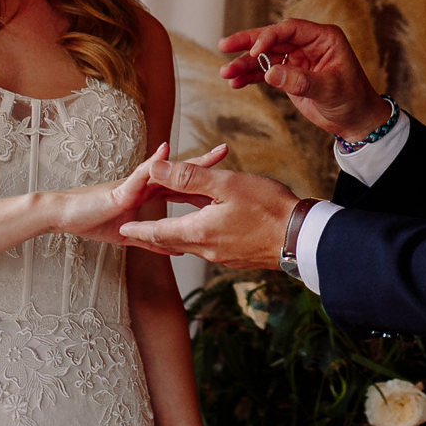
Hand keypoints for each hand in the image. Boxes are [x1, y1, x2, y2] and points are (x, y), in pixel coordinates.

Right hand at [50, 142, 227, 243]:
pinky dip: (152, 167)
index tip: (226, 174)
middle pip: (178, 173)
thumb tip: (177, 250)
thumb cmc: (93, 221)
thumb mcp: (129, 236)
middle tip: (225, 151)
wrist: (65, 216)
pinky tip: (164, 155)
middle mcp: (144, 186)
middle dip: (202, 164)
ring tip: (207, 155)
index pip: (181, 184)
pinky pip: (138, 178)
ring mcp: (132, 185)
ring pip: (163, 171)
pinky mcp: (119, 190)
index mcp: (148, 194)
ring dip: (186, 163)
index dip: (202, 179)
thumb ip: (153, 240)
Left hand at [117, 160, 299, 269]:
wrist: (302, 238)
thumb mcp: (225, 184)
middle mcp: (207, 249)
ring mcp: (224, 256)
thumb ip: (187, 177)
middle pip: (172, 242)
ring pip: (191, 244)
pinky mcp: (239, 257)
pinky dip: (199, 236)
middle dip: (153, 235)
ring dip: (177, 234)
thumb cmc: (268, 207)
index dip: (139, 231)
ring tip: (167, 226)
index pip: (158, 233)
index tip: (123, 231)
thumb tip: (155, 168)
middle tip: (136, 232)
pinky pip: (210, 246)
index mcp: (198, 231)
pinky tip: (206, 225)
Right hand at [219, 19, 390, 143]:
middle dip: (247, 44)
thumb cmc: (352, 100)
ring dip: (244, 64)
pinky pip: (266, 73)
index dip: (269, 36)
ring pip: (265, 57)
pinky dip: (250, 78)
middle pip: (272, 38)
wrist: (356, 121)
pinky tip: (235, 83)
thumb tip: (271, 73)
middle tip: (224, 45)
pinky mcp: (290, 76)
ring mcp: (297, 60)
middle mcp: (308, 45)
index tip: (254, 51)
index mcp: (323, 38)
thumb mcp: (329, 89)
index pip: (290, 29)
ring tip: (225, 73)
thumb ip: (300, 81)